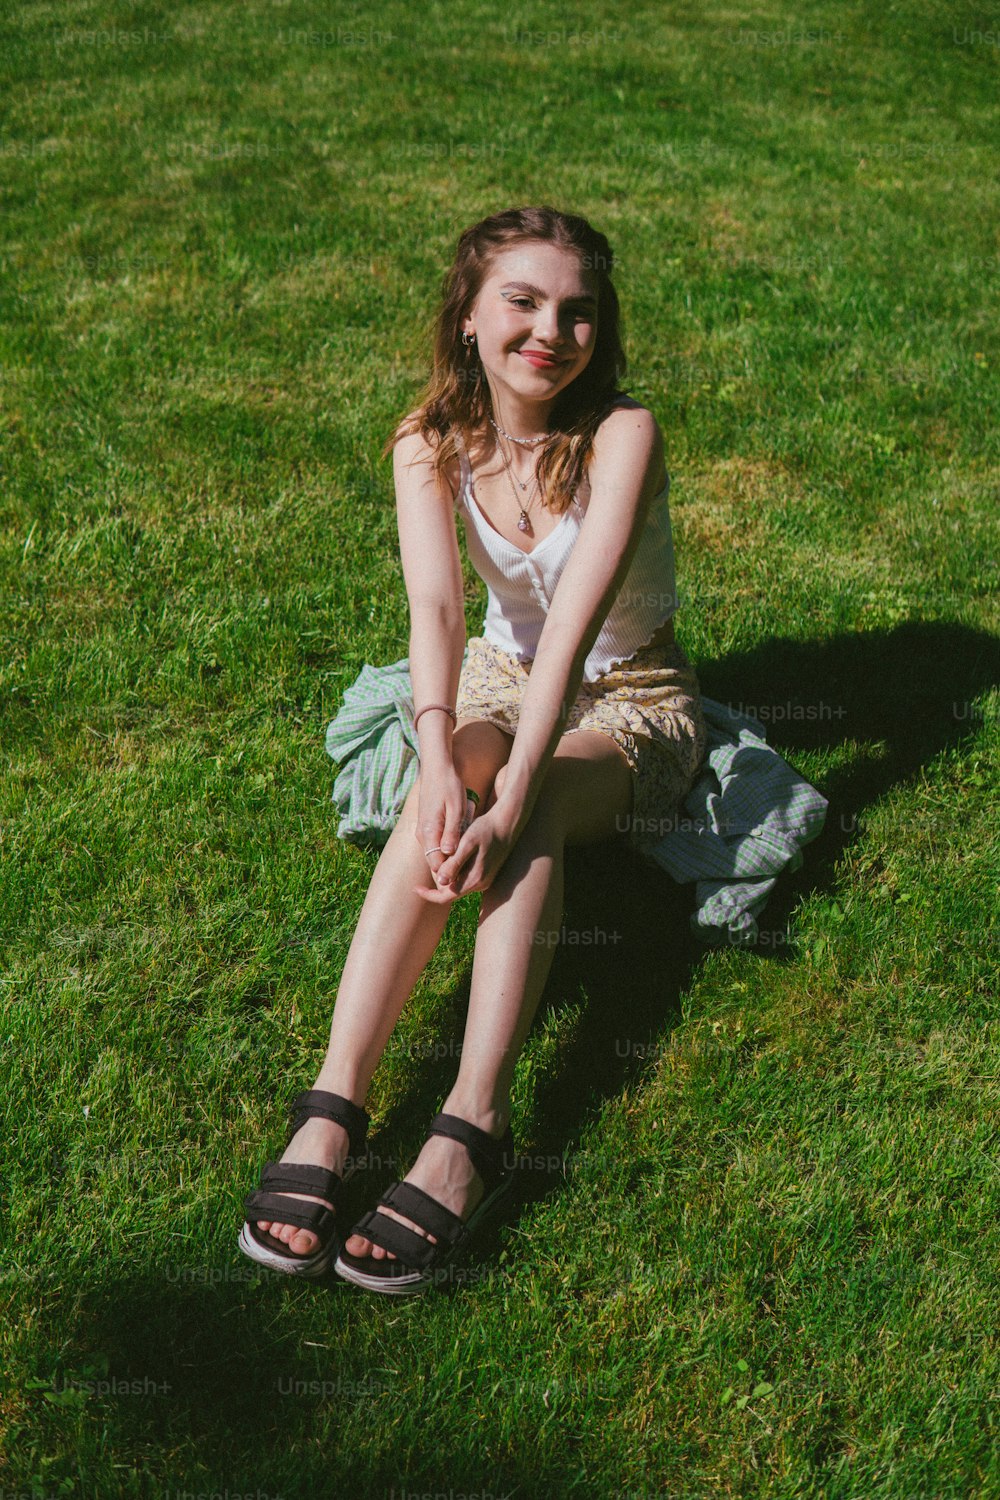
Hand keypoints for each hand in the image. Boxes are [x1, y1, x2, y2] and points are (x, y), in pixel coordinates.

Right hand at [415, 766, 475, 885]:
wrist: (436, 767)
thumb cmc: (449, 786)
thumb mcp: (456, 808)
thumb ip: (452, 832)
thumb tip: (449, 854)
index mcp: (428, 831)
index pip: (436, 864)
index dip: (450, 873)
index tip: (468, 874)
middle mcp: (422, 833)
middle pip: (435, 861)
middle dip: (451, 867)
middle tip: (472, 868)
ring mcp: (423, 830)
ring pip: (436, 852)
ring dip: (451, 855)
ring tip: (470, 856)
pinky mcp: (426, 825)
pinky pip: (436, 843)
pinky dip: (449, 846)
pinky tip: (463, 841)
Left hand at [416, 805, 516, 904]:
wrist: (507, 823)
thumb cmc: (485, 830)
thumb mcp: (467, 843)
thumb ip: (454, 863)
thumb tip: (440, 881)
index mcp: (475, 879)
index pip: (445, 897)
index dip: (428, 894)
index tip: (415, 887)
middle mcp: (480, 884)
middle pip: (451, 890)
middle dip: (438, 878)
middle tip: (433, 857)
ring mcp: (485, 880)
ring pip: (458, 883)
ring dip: (448, 872)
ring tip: (446, 851)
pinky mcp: (487, 874)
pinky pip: (466, 877)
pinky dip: (457, 868)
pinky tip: (457, 852)